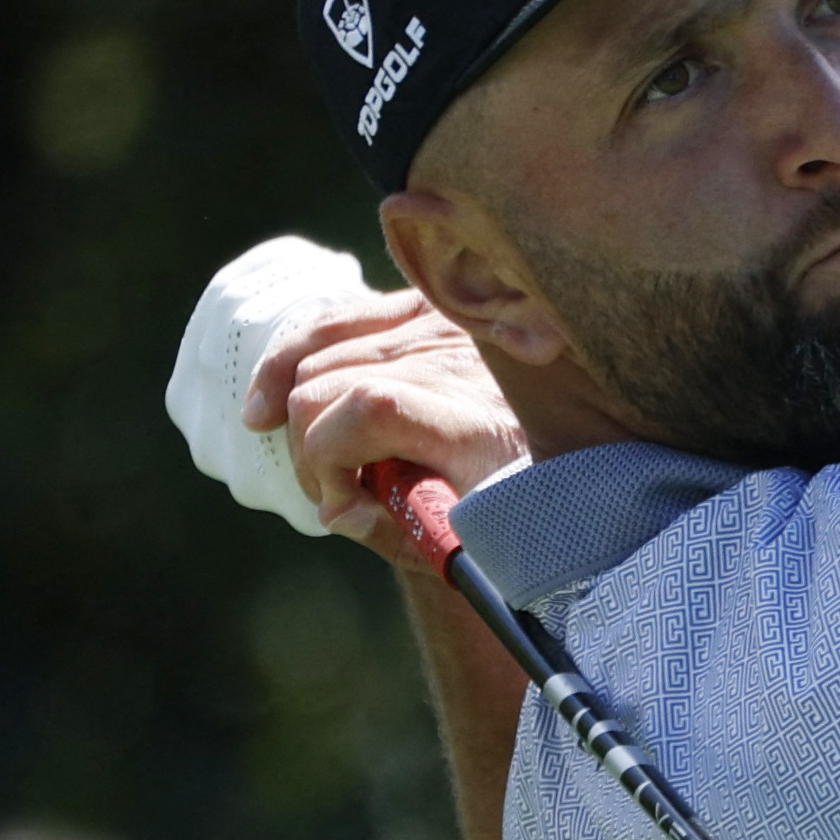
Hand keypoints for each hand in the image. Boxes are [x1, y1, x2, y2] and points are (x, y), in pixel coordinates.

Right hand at [248, 295, 525, 557]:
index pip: (368, 407)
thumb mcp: (476, 536)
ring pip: (317, 356)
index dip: (329, 461)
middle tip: (336, 495)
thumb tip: (336, 510)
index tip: (344, 505)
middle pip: (324, 384)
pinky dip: (292, 361)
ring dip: (301, 418)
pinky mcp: (421, 304)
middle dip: (309, 451)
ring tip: (328, 466)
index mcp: (480, 415)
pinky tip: (268, 402)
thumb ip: (402, 531)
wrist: (570, 453)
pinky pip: (332, 321)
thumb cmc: (523, 502)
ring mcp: (438, 320)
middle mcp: (458, 355)